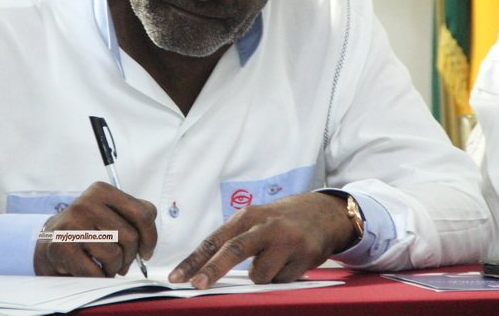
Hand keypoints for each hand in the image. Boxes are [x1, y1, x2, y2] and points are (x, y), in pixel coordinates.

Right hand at [33, 181, 156, 276]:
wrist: (49, 243)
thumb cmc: (87, 230)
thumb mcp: (109, 213)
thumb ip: (135, 216)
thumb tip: (148, 240)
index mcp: (101, 190)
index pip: (143, 213)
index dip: (150, 238)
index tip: (145, 252)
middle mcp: (86, 203)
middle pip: (130, 237)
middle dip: (130, 257)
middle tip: (122, 263)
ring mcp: (72, 224)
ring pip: (115, 256)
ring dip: (114, 269)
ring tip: (105, 266)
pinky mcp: (62, 246)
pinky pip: (96, 272)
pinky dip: (99, 278)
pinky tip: (93, 273)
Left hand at [168, 191, 356, 287]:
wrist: (322, 212)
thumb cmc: (278, 221)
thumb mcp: (254, 221)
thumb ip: (233, 240)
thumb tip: (203, 269)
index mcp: (247, 217)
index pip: (214, 240)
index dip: (194, 260)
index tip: (177, 276)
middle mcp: (265, 226)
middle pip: (234, 249)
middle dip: (213, 269)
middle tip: (197, 285)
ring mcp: (286, 240)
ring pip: (260, 274)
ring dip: (261, 276)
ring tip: (273, 262)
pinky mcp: (305, 255)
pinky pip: (282, 280)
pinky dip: (281, 277)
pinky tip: (290, 262)